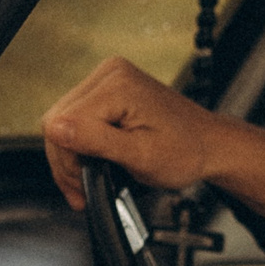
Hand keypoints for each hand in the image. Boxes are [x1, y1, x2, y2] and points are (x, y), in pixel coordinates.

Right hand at [41, 56, 235, 209]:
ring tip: (88, 182)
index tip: (81, 189)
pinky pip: (76, 118)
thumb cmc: (186, 152)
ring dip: (71, 156)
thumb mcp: (140, 155)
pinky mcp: (108, 89)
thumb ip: (96, 140)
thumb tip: (55, 129)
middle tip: (82, 192)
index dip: (67, 161)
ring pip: (63, 122)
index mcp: (118, 84)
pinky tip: (92, 163)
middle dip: (67, 162)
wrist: (209, 145)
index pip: (63, 122)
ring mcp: (109, 78)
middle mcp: (111, 73)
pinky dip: (80, 145)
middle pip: (58, 120)